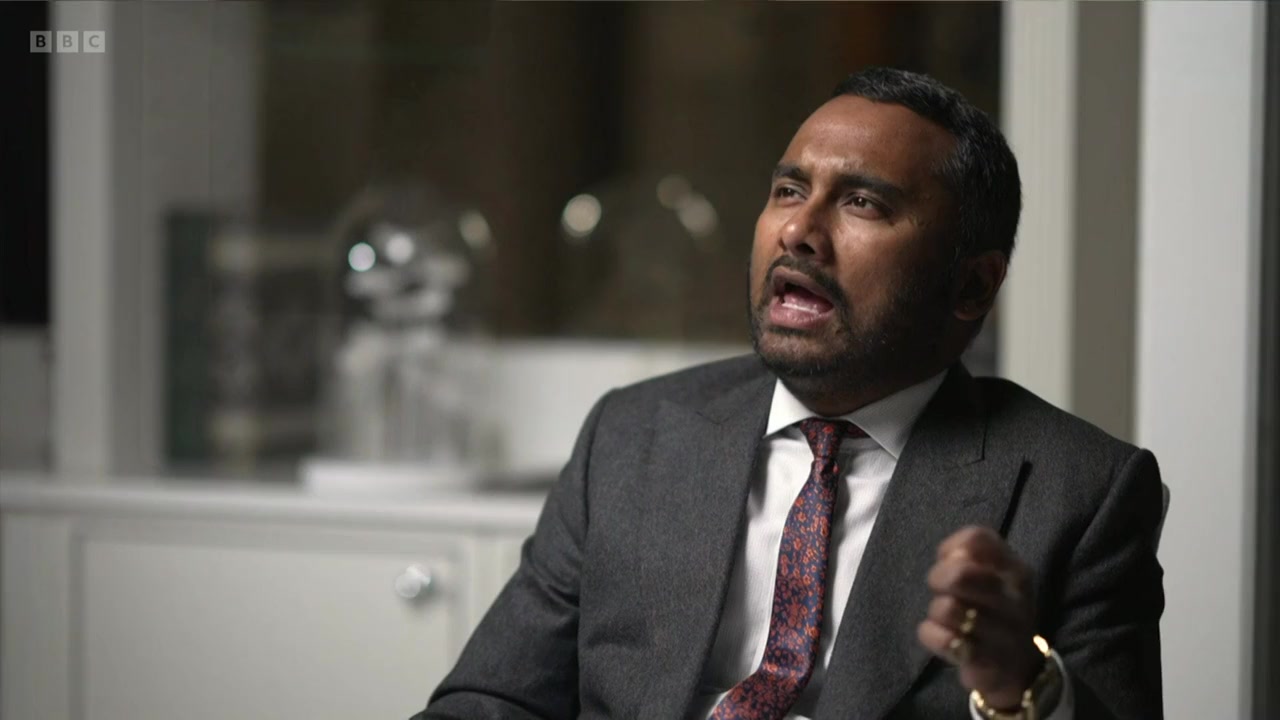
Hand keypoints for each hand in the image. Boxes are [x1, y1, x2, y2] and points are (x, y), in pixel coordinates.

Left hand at [916, 526, 1042, 710]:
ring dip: (936, 613)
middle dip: (938, 579)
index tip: (952, 564)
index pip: (976, 539)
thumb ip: (968, 556)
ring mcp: (1004, 632)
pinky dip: (933, 636)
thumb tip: (950, 555)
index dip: (952, 549)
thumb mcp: (993, 577)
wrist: (1019, 669)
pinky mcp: (987, 661)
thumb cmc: (996, 612)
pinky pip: (943, 640)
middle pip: (960, 573)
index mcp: (1016, 570)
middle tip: (942, 592)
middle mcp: (1015, 598)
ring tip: (949, 620)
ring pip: (947, 609)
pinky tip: (947, 639)